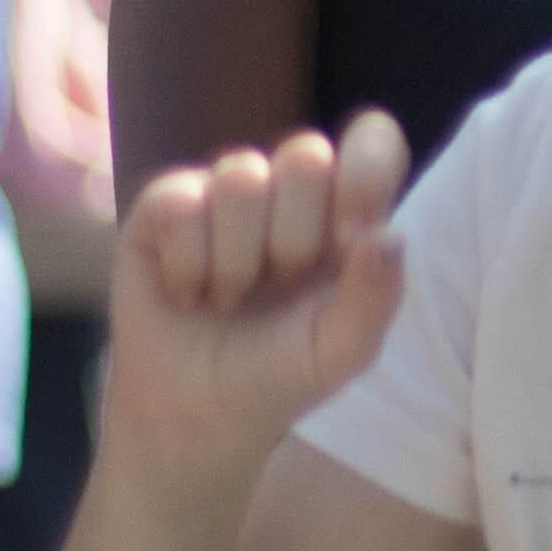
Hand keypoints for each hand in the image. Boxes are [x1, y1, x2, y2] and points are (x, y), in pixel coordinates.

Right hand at [105, 111, 411, 507]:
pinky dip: (186, 263)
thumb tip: (386, 235)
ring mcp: (224, 192)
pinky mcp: (165, 207)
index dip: (364, 172)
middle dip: (293, 237)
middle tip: (279, 286)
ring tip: (230, 299)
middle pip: (305, 154)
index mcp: (347, 209)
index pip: (373, 138)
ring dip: (236, 260)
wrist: (198, 411)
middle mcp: (289, 190)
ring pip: (240, 175)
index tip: (352, 236)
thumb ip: (376, 296)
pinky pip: (180, 200)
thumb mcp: (342, 351)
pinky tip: (187, 294)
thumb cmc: (282, 371)